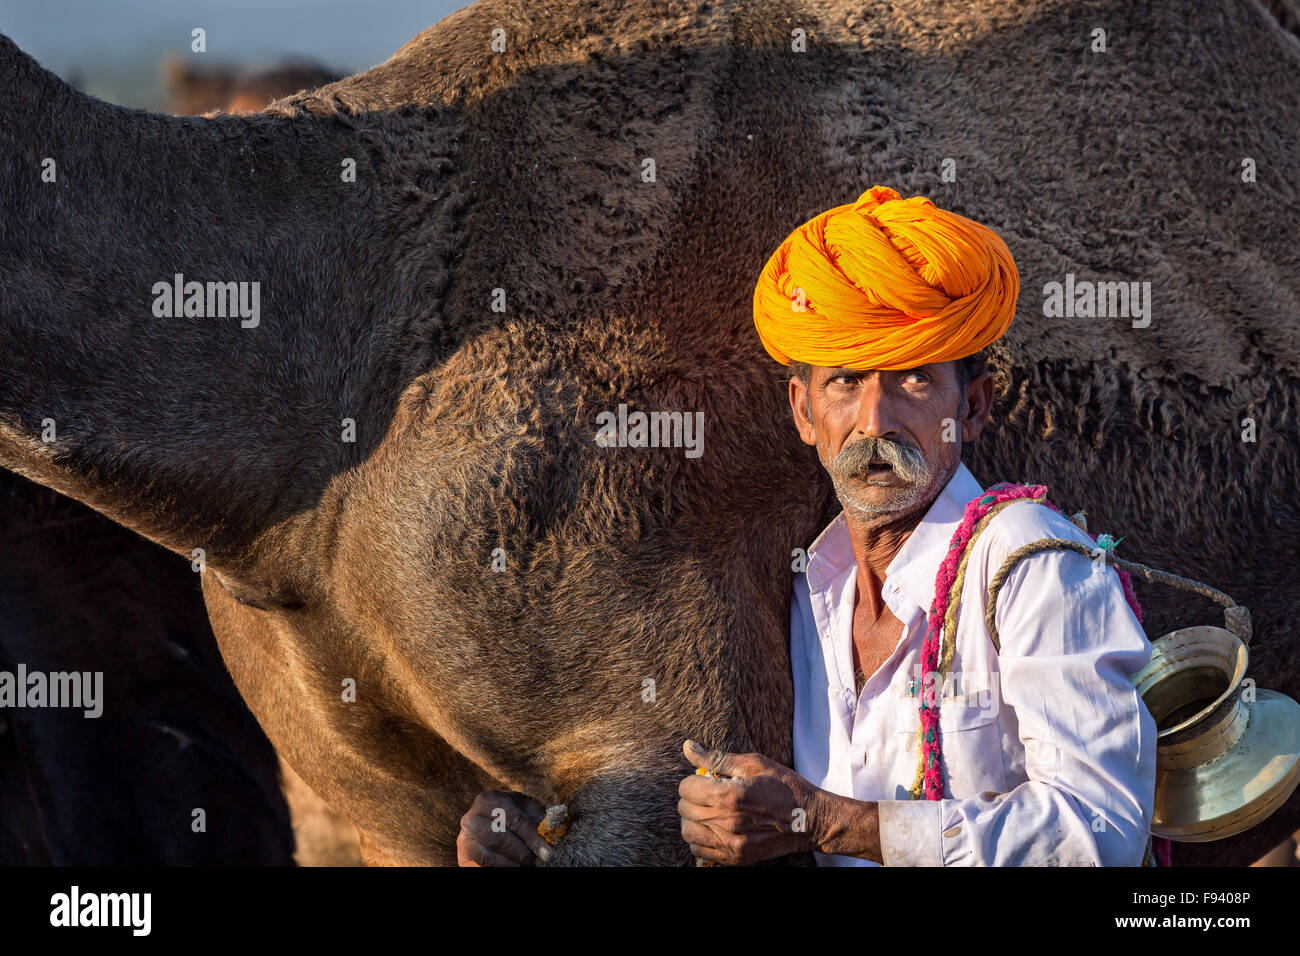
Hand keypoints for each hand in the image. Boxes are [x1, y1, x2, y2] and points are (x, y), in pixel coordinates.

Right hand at [456, 789, 551, 865]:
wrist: (488, 825)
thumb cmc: (512, 815)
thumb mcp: (525, 809)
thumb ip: (537, 817)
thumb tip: (552, 830)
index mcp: (487, 800)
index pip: (513, 819)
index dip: (533, 836)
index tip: (548, 850)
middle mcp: (471, 818)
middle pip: (499, 838)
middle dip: (523, 852)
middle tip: (540, 860)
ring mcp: (464, 839)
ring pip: (489, 856)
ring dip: (513, 864)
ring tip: (529, 865)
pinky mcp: (463, 858)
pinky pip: (482, 867)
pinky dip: (501, 869)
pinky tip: (516, 868)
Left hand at [677, 739, 824, 864]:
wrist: (810, 820)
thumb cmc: (784, 787)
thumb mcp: (754, 764)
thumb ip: (717, 758)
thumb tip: (688, 747)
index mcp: (730, 796)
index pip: (686, 788)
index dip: (692, 780)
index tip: (705, 779)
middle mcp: (727, 823)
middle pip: (684, 809)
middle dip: (692, 797)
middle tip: (707, 792)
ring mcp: (731, 844)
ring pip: (688, 832)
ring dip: (692, 819)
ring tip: (707, 810)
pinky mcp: (736, 858)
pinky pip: (700, 851)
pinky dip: (700, 838)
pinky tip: (713, 828)